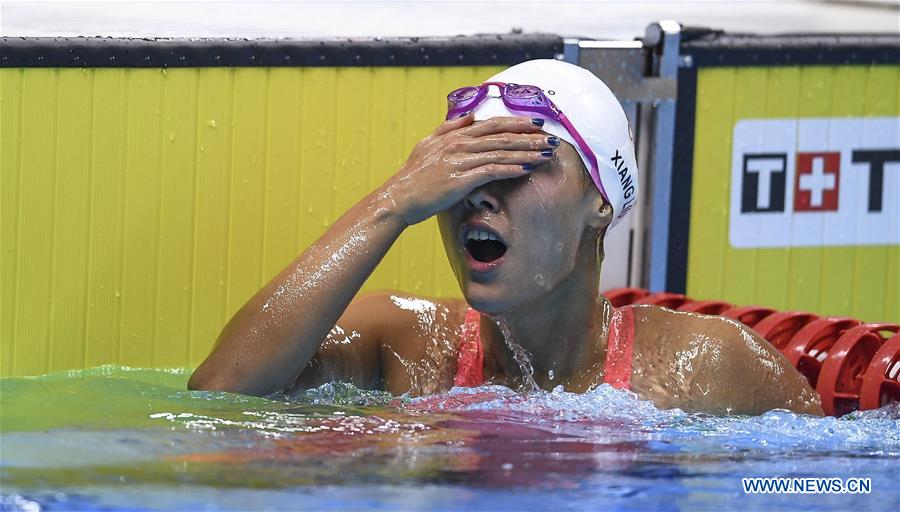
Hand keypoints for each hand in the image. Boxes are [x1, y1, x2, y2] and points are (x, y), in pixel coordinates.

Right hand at [381, 114, 558, 225]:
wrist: (399, 197)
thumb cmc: (413, 175)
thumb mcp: (428, 144)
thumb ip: (448, 128)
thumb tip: (468, 116)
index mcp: (454, 135)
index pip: (492, 124)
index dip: (517, 122)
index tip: (537, 123)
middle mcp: (459, 144)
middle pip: (502, 136)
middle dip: (529, 137)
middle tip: (551, 139)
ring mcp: (460, 160)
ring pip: (501, 152)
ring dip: (527, 152)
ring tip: (546, 154)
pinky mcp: (461, 179)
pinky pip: (492, 171)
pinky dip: (511, 168)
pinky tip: (526, 169)